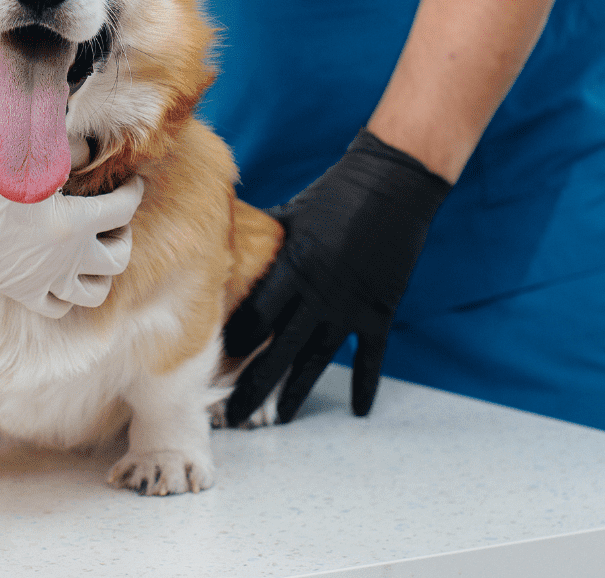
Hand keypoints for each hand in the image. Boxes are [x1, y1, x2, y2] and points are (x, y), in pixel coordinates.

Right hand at [0, 125, 140, 317]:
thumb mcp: (29, 148)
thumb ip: (70, 150)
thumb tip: (92, 153)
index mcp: (71, 222)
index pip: (123, 211)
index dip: (133, 193)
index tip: (131, 183)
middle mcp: (62, 259)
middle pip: (117, 259)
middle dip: (124, 235)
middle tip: (114, 218)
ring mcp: (40, 280)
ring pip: (93, 292)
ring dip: (102, 271)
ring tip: (94, 249)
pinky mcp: (16, 290)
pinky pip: (56, 307)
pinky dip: (68, 294)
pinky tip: (62, 271)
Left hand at [221, 130, 450, 424]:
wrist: (392, 186)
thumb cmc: (333, 195)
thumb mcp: (287, 216)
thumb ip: (259, 241)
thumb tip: (222, 245)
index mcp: (291, 270)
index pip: (253, 320)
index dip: (232, 346)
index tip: (212, 365)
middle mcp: (318, 297)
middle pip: (279, 353)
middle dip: (254, 387)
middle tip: (234, 416)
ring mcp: (350, 309)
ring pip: (317, 362)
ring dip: (296, 393)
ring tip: (279, 419)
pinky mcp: (379, 312)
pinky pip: (369, 358)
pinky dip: (365, 385)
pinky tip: (359, 411)